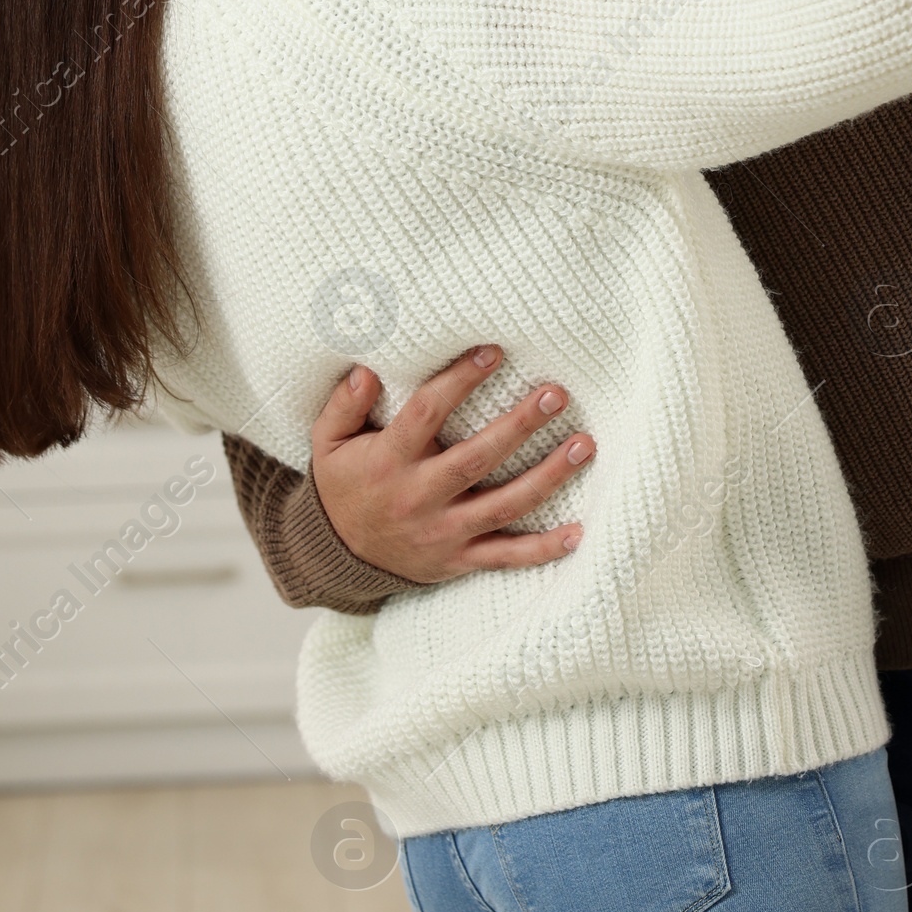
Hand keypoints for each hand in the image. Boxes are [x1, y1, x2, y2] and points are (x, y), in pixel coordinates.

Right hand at [309, 345, 593, 582]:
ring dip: (547, 477)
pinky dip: (543, 549)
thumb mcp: (328, 442)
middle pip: (477, 458)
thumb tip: (366, 370)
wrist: (336, 556)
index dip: (460, 381)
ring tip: (584, 445)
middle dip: (520, 426)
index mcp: (389, 461)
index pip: (427, 414)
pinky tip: (578, 532)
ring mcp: (443, 532)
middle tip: (556, 394)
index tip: (493, 352)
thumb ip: (344, 405)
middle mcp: (419, 497)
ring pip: (503, 505)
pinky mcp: (459, 559)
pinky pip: (506, 556)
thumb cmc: (343, 485)